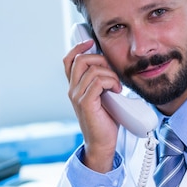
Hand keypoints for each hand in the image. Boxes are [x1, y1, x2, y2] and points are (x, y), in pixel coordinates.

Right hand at [63, 42, 121, 172]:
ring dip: (110, 75)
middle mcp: (72, 90)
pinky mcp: (86, 103)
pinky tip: (117, 92)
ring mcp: (77, 96)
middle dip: (100, 59)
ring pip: (93, 70)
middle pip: (80, 59)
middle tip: (112, 73)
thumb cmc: (105, 121)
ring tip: (117, 87)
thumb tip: (111, 65)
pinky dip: (112, 83)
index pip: (69, 60)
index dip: (78, 47)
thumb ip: (102, 82)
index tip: (91, 42)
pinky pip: (98, 81)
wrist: (102, 144)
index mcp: (75, 87)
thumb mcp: (103, 96)